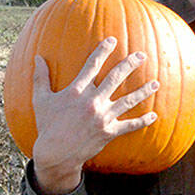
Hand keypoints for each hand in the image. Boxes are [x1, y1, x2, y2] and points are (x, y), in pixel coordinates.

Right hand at [30, 37, 159, 194]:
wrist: (55, 154)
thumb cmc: (47, 125)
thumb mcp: (41, 100)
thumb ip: (40, 78)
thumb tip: (37, 57)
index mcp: (76, 91)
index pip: (91, 65)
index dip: (103, 51)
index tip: (112, 40)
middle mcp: (92, 101)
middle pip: (115, 78)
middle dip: (129, 65)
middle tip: (142, 56)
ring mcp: (102, 117)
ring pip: (128, 100)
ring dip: (143, 91)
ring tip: (156, 83)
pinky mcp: (109, 132)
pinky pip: (129, 125)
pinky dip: (142, 121)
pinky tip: (154, 116)